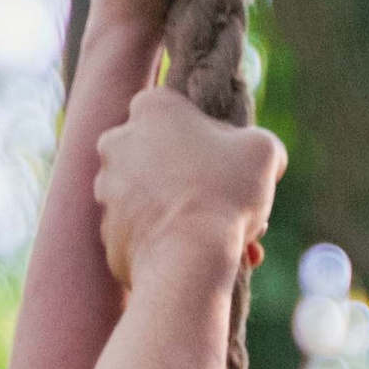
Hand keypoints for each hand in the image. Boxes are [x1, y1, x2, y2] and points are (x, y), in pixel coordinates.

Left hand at [93, 86, 284, 292]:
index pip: (182, 114)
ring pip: (156, 201)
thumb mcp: (263, 149)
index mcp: (150, 108)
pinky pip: (145, 237)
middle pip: (166, 160)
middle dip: (198, 182)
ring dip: (188, 216)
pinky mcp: (107, 236)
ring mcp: (105, 192)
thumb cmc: (224, 192)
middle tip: (232, 207)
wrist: (188, 260)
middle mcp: (117, 144)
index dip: (213, 140)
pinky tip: (200, 259)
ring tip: (225, 240)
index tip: (232, 164)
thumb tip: (259, 152)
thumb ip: (259, 140)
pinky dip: (168, 245)